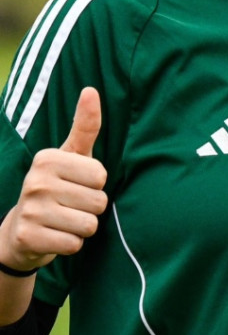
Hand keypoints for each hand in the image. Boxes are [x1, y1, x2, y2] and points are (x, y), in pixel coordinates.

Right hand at [0, 87, 107, 272]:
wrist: (21, 230)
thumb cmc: (57, 185)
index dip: (95, 184)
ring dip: (82, 227)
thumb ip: (86, 125)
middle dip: (91, 208)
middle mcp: (35, 181)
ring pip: (88, 225)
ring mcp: (29, 210)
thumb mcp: (72, 155)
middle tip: (70, 205)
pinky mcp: (28, 237)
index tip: (77, 184)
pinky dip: (71, 244)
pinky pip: (74, 244)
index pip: (100, 176)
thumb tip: (91, 90)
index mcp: (47, 158)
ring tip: (64, 220)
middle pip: (98, 202)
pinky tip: (56, 235)